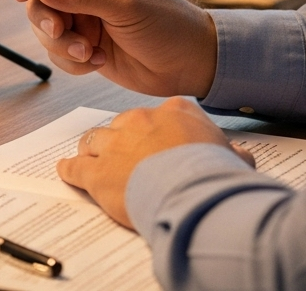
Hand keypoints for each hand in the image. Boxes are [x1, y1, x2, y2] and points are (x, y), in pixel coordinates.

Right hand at [18, 0, 217, 97]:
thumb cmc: (171, 25)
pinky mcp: (85, 43)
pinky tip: (99, 61)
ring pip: (46, 27)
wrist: (190, 65)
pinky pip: (59, 51)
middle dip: (47, 19)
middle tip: (60, 33)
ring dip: (63, 45)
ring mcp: (85, 16)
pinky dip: (73, 61)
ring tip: (90, 53)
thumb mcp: (126, 6)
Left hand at [58, 98, 255, 226]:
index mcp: (175, 111)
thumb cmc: (215, 176)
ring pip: (95, 140)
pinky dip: (70, 170)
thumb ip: (232, 153)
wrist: (194, 193)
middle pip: (123, 124)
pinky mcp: (97, 173)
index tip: (156, 139)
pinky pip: (76, 167)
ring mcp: (116, 145)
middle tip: (123, 153)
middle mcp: (141, 121)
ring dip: (93, 150)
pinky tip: (66, 170)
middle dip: (122, 138)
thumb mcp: (233, 159)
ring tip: (90, 157)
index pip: (161, 113)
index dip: (156, 129)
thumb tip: (240, 157)